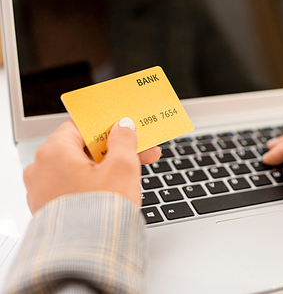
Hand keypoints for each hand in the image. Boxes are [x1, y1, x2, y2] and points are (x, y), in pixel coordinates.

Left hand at [23, 118, 160, 213]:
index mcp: (54, 152)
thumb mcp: (123, 167)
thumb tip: (124, 128)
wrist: (89, 256)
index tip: (128, 131)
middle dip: (115, 150)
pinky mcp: (49, 207)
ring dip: (106, 167)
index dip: (109, 127)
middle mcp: (41, 168)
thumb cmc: (101, 212)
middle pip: (83, 148)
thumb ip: (124, 140)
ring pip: (79, 167)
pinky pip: (72, 185)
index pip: (82, 126)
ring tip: (132, 174)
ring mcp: (42, 190)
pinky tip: (113, 189)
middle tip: (142, 154)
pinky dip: (92, 183)